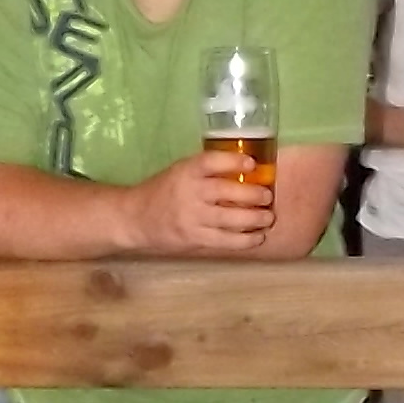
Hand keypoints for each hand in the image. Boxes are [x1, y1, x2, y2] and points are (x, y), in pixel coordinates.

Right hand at [126, 151, 275, 255]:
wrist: (135, 218)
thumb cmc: (164, 191)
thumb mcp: (181, 171)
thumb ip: (208, 171)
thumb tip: (250, 170)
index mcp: (186, 171)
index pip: (211, 162)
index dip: (234, 161)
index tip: (252, 163)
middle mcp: (190, 193)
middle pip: (227, 192)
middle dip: (253, 195)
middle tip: (267, 196)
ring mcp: (192, 218)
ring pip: (230, 219)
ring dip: (255, 219)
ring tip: (268, 217)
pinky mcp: (195, 238)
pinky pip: (226, 241)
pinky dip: (246, 240)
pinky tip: (258, 237)